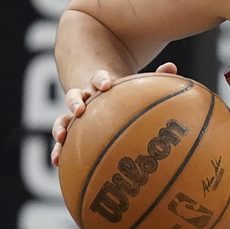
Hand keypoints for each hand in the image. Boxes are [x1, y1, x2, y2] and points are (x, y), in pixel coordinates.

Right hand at [51, 61, 177, 165]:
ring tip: (61, 137)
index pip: (99, 79)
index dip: (101, 80)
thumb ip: (154, 78)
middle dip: (75, 101)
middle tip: (79, 109)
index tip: (107, 84)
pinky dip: (58, 150)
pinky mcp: (71, 132)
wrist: (102, 95)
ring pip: (63, 119)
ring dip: (60, 126)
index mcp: (100, 86)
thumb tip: (172, 67)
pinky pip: (62, 142)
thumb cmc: (125, 93)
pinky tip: (57, 162)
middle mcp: (84, 99)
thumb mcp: (136, 85)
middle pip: (74, 96)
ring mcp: (75, 116)